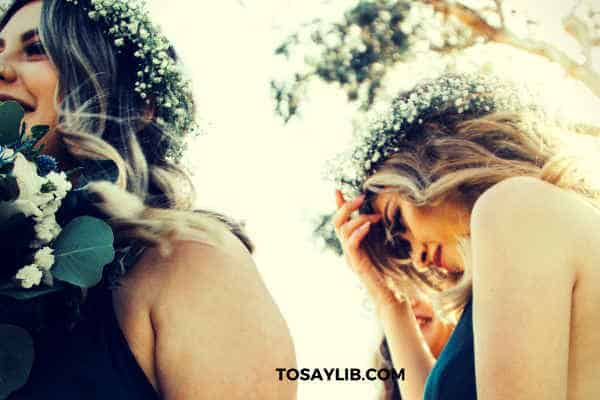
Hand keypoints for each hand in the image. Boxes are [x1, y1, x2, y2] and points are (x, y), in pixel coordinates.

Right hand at [333, 190, 396, 306]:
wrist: (391, 295)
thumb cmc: (391, 273)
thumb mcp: (385, 248)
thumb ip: (380, 234)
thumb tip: (383, 216)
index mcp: (354, 244)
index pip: (342, 222)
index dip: (339, 206)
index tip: (338, 190)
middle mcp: (349, 249)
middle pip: (337, 223)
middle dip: (347, 207)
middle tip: (361, 198)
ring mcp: (351, 257)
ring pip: (343, 230)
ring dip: (359, 219)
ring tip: (375, 217)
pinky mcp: (356, 264)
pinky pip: (350, 244)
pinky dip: (358, 232)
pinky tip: (368, 226)